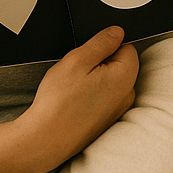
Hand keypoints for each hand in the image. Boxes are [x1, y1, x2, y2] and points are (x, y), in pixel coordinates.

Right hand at [23, 26, 139, 170]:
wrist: (45, 140)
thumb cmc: (59, 103)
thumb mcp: (77, 60)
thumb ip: (102, 42)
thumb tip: (117, 32)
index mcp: (125, 77)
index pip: (126, 46)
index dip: (104, 46)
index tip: (87, 55)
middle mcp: (127, 95)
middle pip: (118, 64)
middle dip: (99, 63)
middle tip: (77, 73)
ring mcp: (118, 110)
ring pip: (109, 81)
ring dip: (93, 80)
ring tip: (73, 89)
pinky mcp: (106, 121)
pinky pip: (102, 98)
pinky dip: (90, 96)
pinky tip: (74, 101)